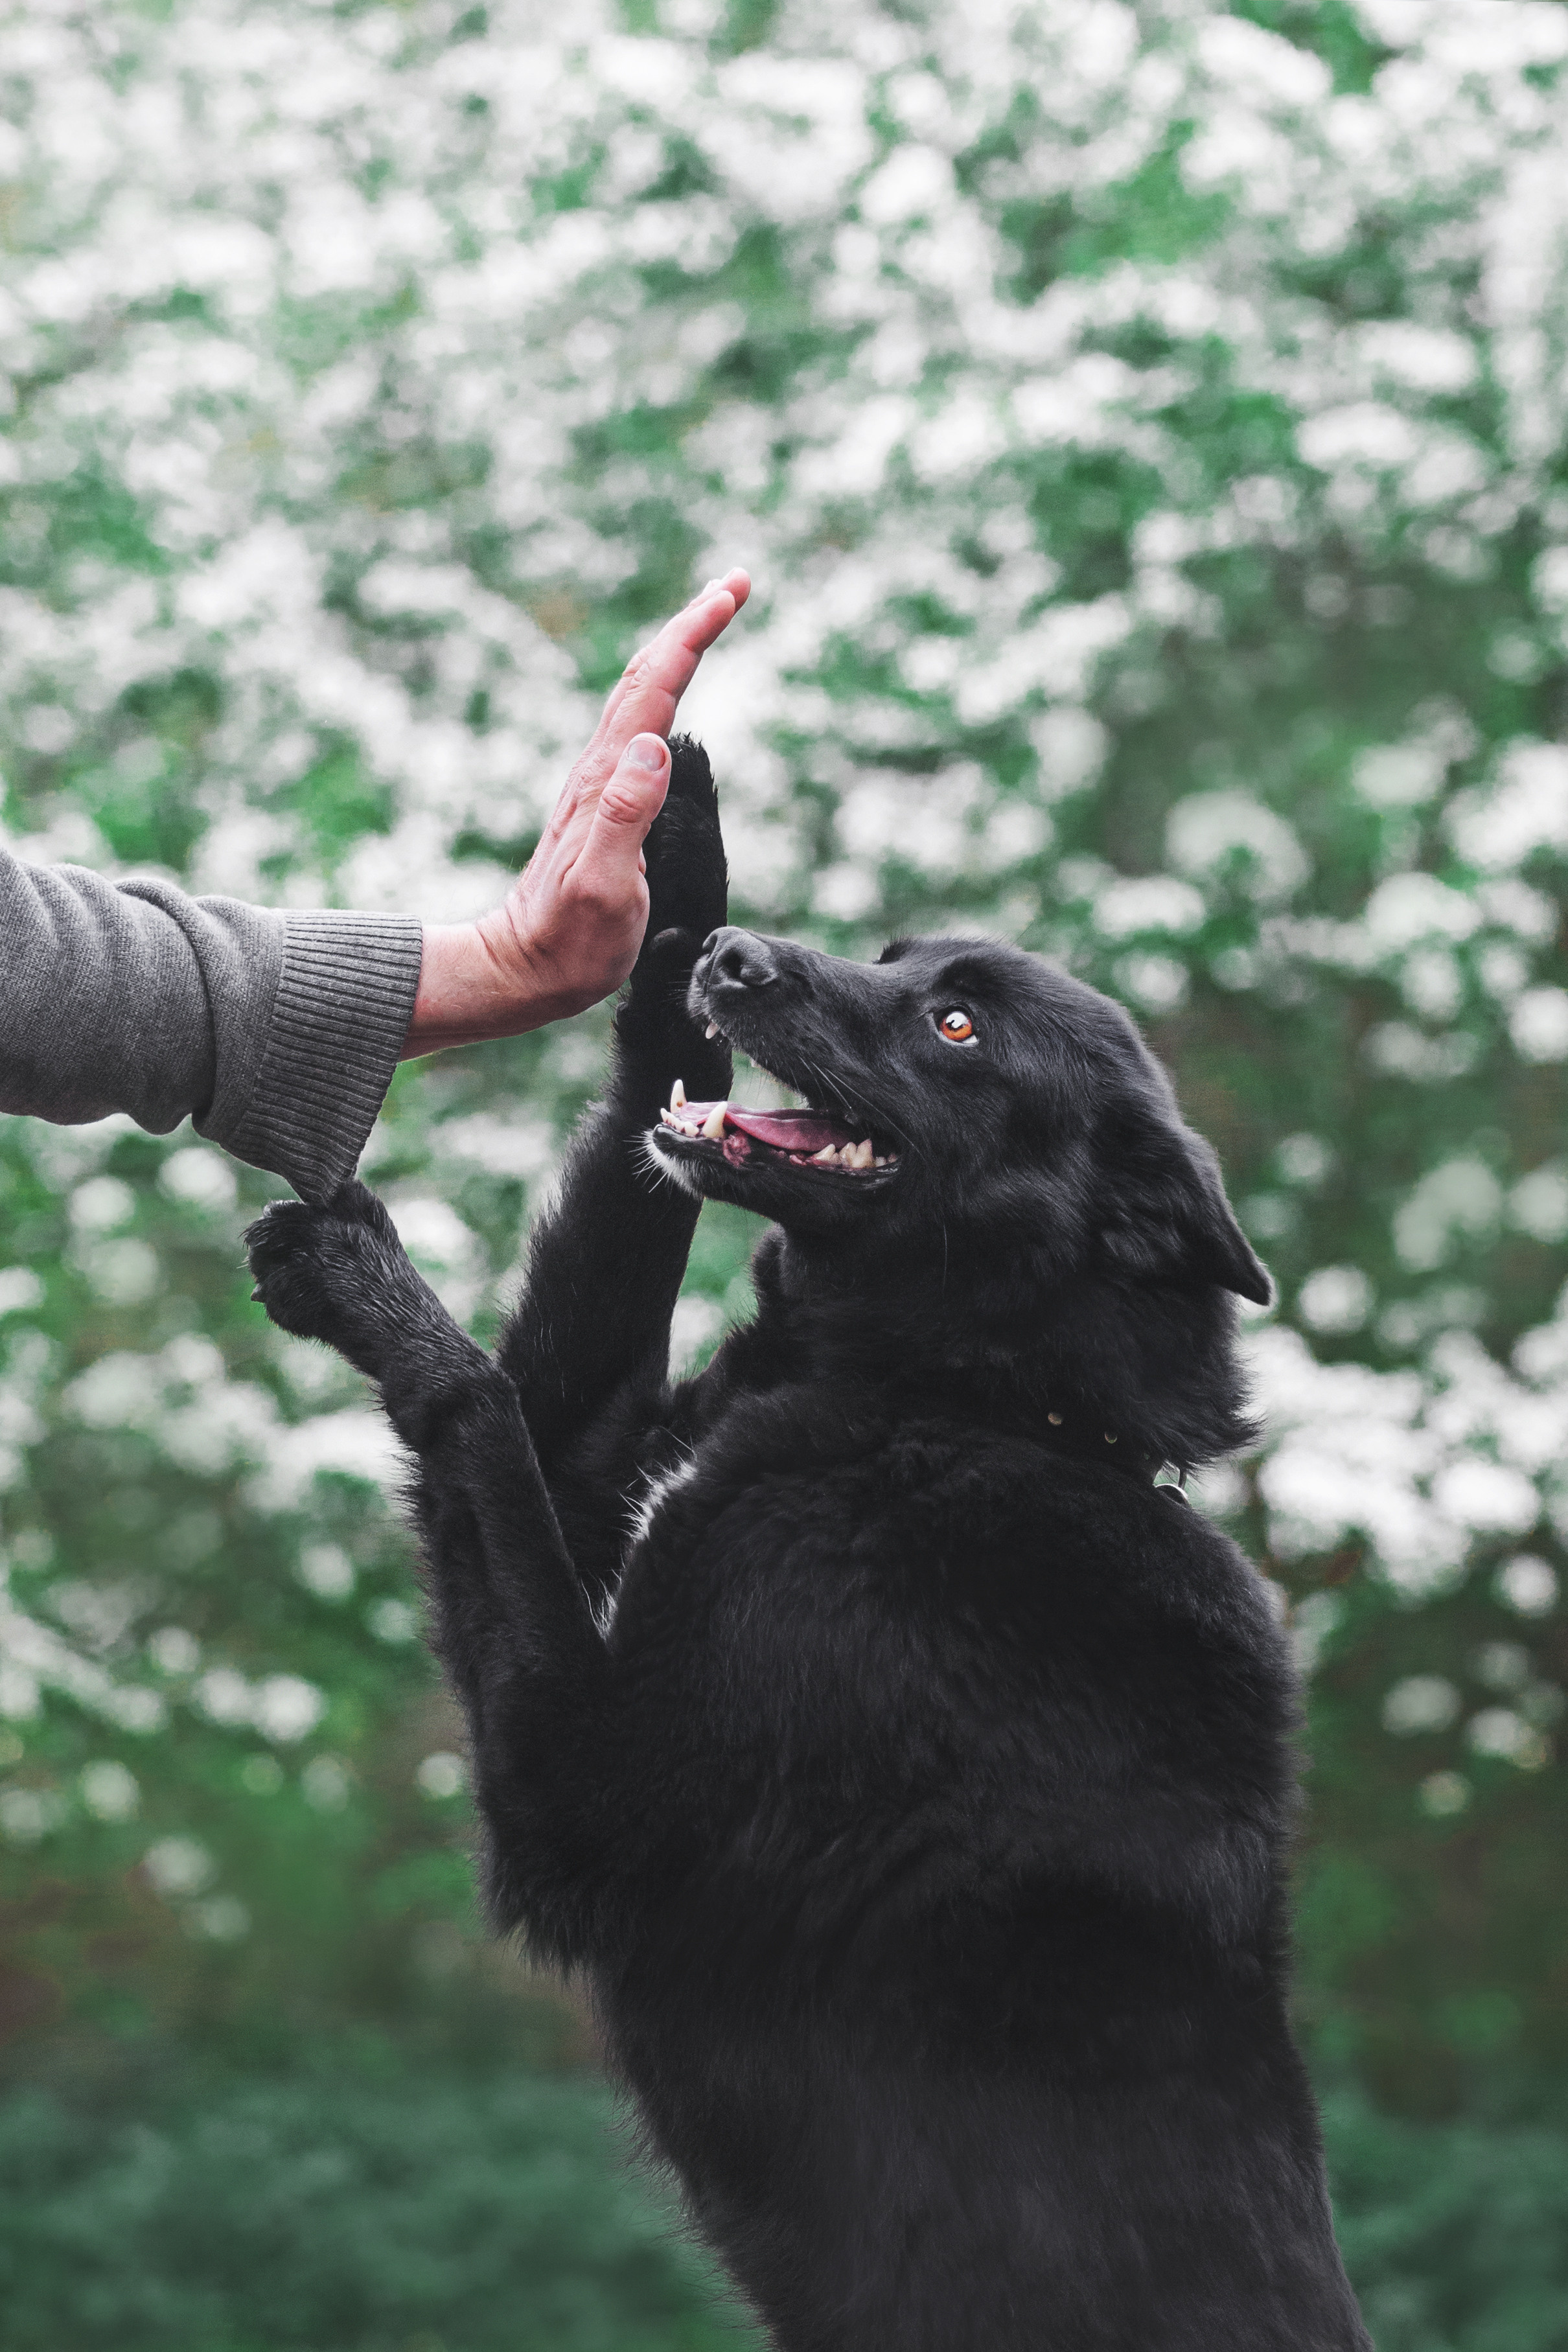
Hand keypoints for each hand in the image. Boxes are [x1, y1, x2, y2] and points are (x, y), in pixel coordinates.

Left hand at [403, 569, 750, 1052]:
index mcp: (608, 783)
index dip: (694, 636)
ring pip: (637, 696)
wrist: (521, 972)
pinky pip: (635, 728)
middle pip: (645, 676)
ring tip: (711, 616)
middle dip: (691, 624)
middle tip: (736, 583)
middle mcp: (601, 772)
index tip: (732, 593)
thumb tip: (652, 745)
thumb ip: (624, 817)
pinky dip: (660, 692)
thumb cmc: (567, 945)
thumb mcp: (602, 890)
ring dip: (675, 650)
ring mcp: (598, 787)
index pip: (655, 690)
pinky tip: (668, 694)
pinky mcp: (601, 806)